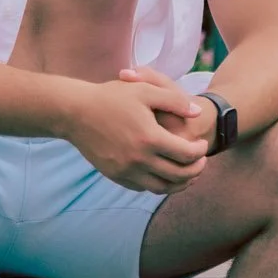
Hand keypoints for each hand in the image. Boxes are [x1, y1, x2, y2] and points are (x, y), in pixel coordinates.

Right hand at [58, 74, 209, 191]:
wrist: (75, 112)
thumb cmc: (111, 97)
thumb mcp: (145, 90)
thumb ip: (175, 101)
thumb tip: (197, 113)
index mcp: (149, 138)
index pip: (187, 154)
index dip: (200, 151)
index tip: (203, 145)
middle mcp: (138, 159)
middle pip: (178, 175)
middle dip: (196, 170)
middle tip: (201, 162)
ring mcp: (125, 170)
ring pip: (161, 188)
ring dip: (180, 184)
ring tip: (187, 174)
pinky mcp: (115, 175)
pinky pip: (142, 187)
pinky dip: (157, 184)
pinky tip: (163, 174)